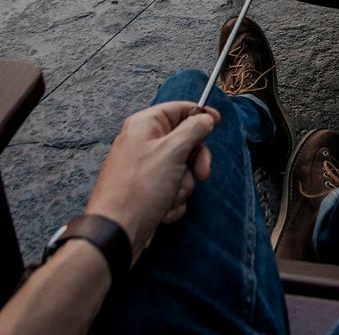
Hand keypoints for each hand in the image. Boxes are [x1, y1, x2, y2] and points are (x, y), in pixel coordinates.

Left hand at [85, 101, 219, 261]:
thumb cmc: (141, 188)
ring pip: (182, 168)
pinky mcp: (149, 190)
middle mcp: (144, 143)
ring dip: (183, 185)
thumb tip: (205, 118)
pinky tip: (163, 210)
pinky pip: (173, 188)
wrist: (117, 233)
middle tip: (201, 173)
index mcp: (145, 125)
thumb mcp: (172, 151)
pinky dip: (174, 200)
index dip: (199, 114)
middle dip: (194, 161)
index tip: (217, 122)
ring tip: (170, 196)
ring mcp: (147, 168)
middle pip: (185, 141)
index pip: (178, 109)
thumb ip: (193, 129)